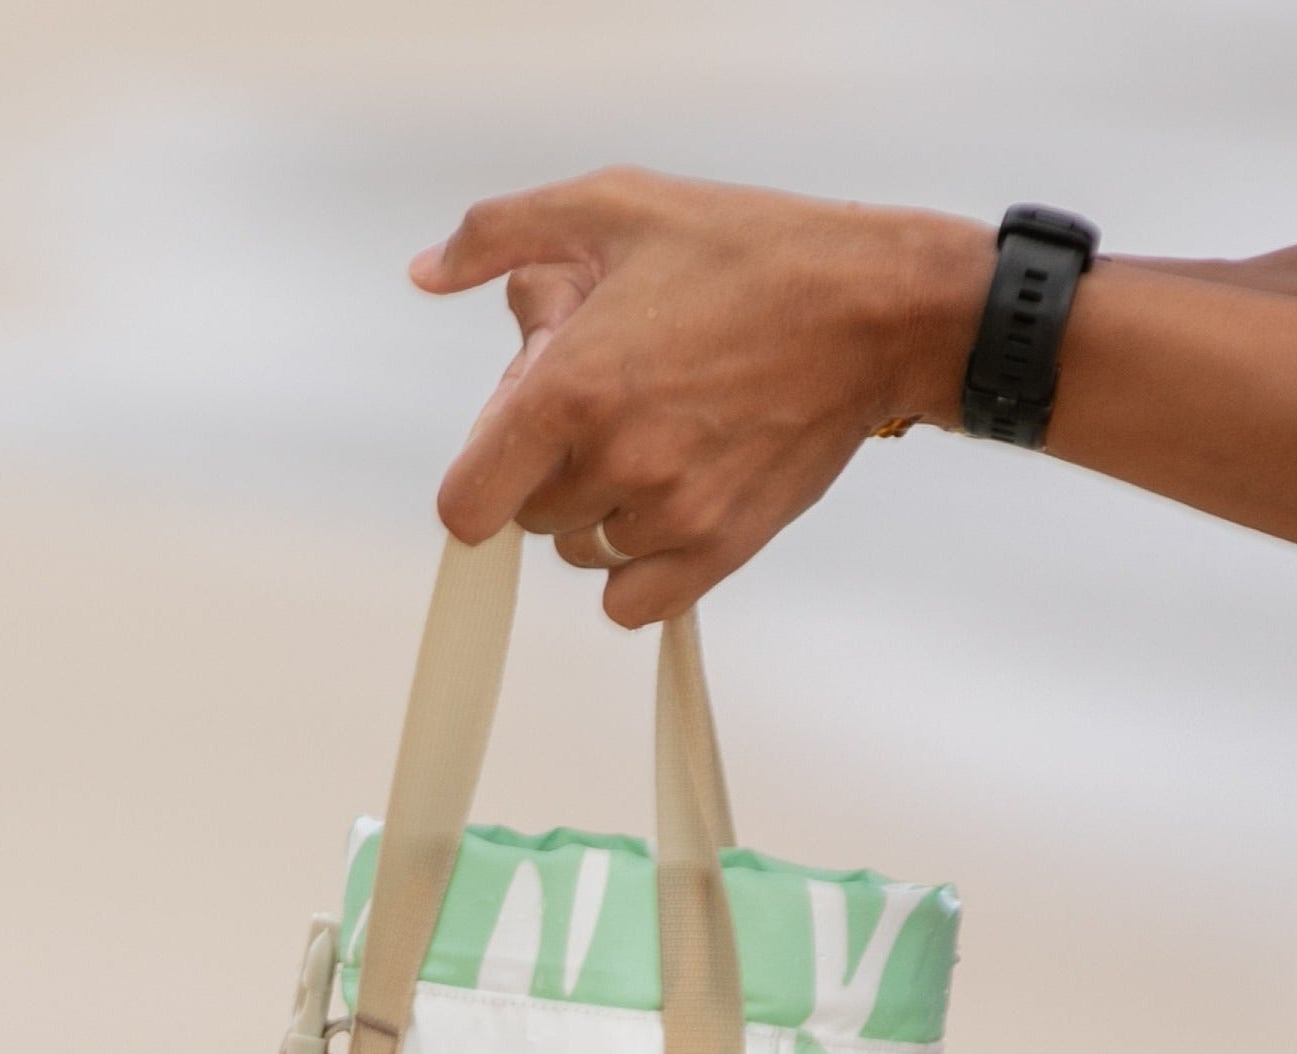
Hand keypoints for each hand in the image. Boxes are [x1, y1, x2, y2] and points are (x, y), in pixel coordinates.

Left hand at [411, 169, 986, 624]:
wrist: (870, 309)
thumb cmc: (743, 251)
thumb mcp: (612, 206)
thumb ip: (500, 236)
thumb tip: (427, 275)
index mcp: (570, 389)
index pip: (465, 506)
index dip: (479, 476)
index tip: (509, 444)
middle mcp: (614, 463)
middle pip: (529, 520)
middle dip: (549, 468)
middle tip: (608, 404)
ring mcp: (670, 516)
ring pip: (585, 554)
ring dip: (598, 512)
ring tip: (652, 439)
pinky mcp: (720, 549)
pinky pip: (635, 603)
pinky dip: (637, 568)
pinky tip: (666, 503)